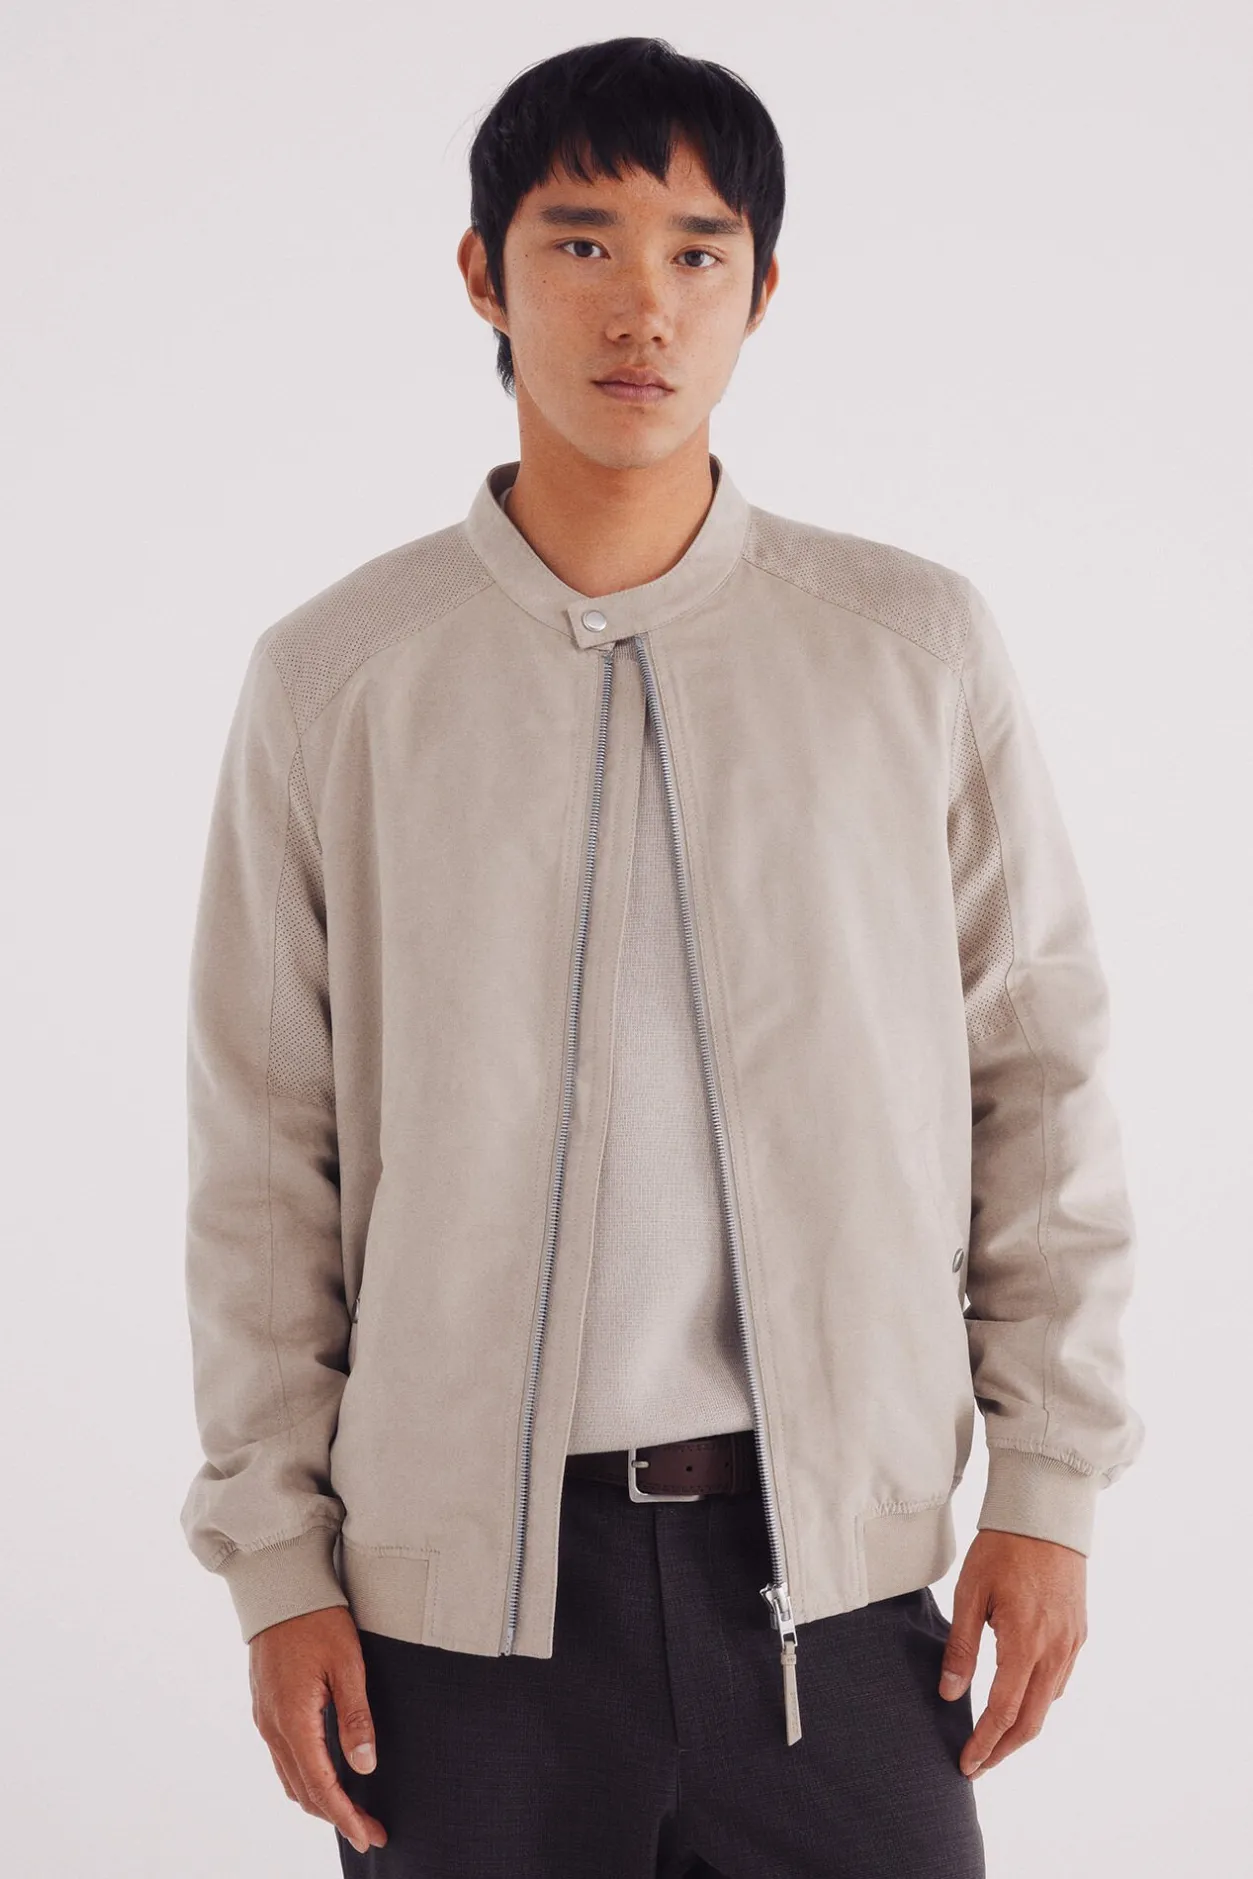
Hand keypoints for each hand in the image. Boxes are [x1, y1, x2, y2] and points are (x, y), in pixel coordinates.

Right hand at [249, 1605, 387, 1855]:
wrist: (279, 1587)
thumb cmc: (318, 1619)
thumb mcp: (348, 1663)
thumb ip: (355, 1717)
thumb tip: (364, 1766)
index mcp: (293, 1719)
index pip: (320, 1785)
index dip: (345, 1816)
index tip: (368, 1835)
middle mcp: (273, 1726)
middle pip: (303, 1791)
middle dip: (337, 1816)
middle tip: (370, 1830)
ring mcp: (265, 1719)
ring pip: (290, 1778)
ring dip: (319, 1801)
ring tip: (352, 1812)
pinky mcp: (265, 1708)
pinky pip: (283, 1759)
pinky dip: (305, 1779)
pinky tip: (325, 1777)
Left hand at [937, 1528, 1086, 1778]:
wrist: (1047, 1515)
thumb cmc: (1003, 1548)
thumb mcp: (970, 1593)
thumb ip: (962, 1647)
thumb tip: (950, 1694)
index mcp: (1025, 1642)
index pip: (1003, 1711)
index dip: (984, 1743)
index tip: (965, 1764)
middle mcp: (1055, 1651)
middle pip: (1031, 1721)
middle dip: (1004, 1750)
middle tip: (978, 1765)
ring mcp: (1072, 1644)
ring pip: (1048, 1704)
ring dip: (1021, 1728)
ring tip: (993, 1738)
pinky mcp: (1079, 1633)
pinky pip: (1060, 1681)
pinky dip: (1038, 1700)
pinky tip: (1020, 1698)